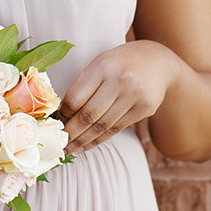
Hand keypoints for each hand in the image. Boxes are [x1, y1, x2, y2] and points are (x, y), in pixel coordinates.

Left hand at [60, 41, 179, 152]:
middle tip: (58, 143)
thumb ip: (82, 85)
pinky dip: (99, 139)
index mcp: (102, 66)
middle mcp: (120, 80)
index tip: (54, 123)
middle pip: (89, 115)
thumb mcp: (99, 64)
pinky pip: (117, 129)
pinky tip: (87, 145)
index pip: (76, 98)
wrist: (156, 61)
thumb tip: (62, 114)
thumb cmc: (118, 64)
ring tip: (70, 149)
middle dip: (71, 133)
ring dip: (83, 141)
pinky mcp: (145, 109)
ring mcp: (134, 95)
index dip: (63, 114)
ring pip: (103, 125)